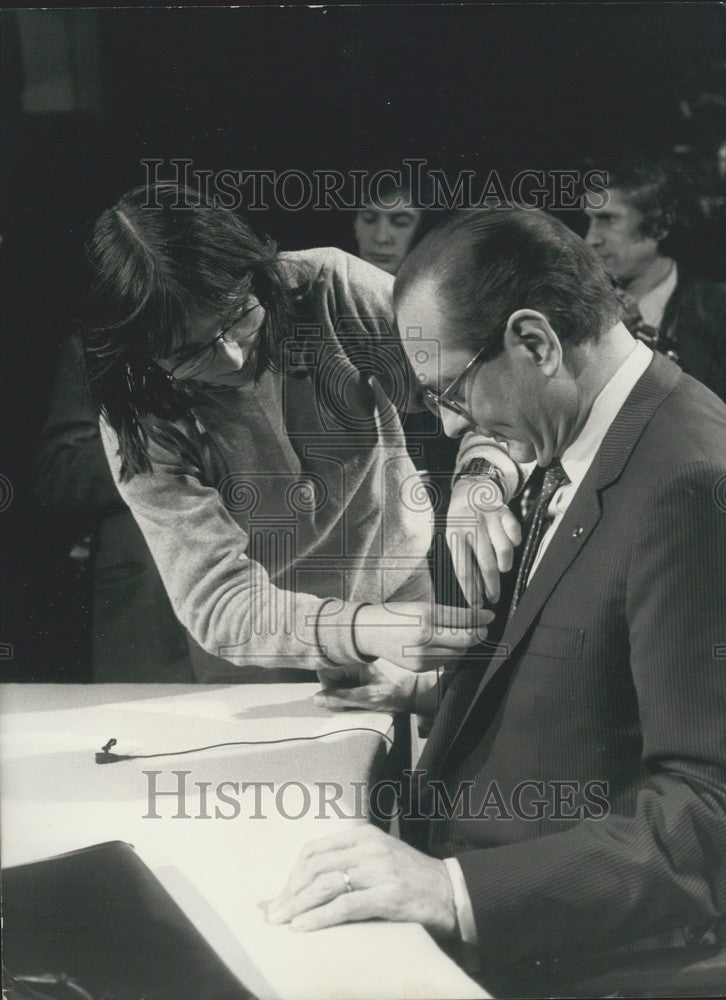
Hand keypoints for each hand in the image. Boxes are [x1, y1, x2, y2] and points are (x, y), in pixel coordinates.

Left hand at [262, 824, 456, 936]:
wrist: (451, 892)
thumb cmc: (410, 879)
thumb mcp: (377, 860)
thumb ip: (345, 867)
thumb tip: (300, 888)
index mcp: (363, 834)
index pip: (315, 849)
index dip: (292, 874)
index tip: (280, 895)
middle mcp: (368, 847)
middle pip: (315, 867)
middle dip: (289, 892)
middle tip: (272, 914)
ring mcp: (378, 870)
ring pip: (325, 885)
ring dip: (297, 905)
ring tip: (281, 922)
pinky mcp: (388, 895)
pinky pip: (344, 906)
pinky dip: (319, 917)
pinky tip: (304, 927)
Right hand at [315, 659, 421, 713]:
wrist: (418, 689)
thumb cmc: (396, 692)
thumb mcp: (367, 698)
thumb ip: (341, 699)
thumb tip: (316, 699)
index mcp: (355, 658)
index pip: (325, 669)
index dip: (327, 687)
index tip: (339, 699)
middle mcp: (355, 655)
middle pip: (331, 672)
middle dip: (336, 690)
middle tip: (350, 703)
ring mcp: (359, 659)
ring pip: (339, 675)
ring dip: (344, 690)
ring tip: (360, 699)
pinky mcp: (364, 665)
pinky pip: (348, 675)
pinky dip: (351, 687)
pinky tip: (363, 694)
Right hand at [353, 601, 492, 671]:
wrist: (369, 632)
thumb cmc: (396, 615)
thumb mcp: (420, 606)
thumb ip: (445, 615)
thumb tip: (473, 619)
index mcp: (425, 616)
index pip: (463, 619)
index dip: (481, 617)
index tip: (490, 615)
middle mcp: (425, 637)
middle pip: (466, 639)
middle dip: (479, 633)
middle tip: (485, 628)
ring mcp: (422, 655)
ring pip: (458, 653)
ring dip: (465, 645)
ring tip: (466, 636)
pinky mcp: (419, 667)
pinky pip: (444, 661)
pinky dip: (451, 653)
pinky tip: (447, 646)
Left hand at [446, 475, 521, 605]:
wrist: (471, 490)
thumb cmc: (461, 522)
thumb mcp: (454, 537)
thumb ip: (463, 560)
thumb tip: (475, 592)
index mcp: (454, 534)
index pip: (463, 569)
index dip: (471, 591)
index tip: (477, 605)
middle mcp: (471, 526)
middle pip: (485, 563)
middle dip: (491, 586)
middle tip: (494, 598)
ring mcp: (488, 517)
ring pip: (503, 549)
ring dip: (504, 564)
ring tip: (502, 569)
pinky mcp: (504, 511)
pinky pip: (514, 533)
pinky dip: (514, 542)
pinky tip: (509, 545)